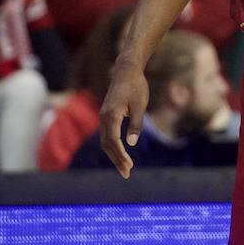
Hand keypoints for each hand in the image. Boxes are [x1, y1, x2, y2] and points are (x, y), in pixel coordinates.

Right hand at [99, 60, 149, 178]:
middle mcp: (103, 118)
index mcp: (111, 115)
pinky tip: (120, 154)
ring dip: (114, 155)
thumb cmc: (136, 87)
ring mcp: (103, 117)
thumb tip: (131, 143)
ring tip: (125, 168)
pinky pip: (107, 135)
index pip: (113, 141)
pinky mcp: (106, 116)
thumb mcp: (140, 106)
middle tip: (127, 174)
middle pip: (107, 145)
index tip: (129, 167)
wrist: (126, 71)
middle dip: (116, 160)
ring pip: (105, 141)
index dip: (120, 156)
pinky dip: (113, 147)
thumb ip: (135, 124)